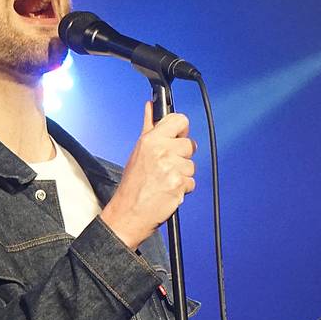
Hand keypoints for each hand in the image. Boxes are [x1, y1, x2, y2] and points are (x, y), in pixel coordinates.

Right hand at [100, 102, 196, 247]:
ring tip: (165, 180)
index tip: (177, 136)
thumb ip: (149, 127)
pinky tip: (168, 190)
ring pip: (192, 165)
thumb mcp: (138, 151)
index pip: (180, 120)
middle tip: (167, 166)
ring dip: (182, 174)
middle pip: (190, 144)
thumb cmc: (133, 184)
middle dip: (182, 156)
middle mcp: (162, 151)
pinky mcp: (179, 185)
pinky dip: (183, 188)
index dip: (181, 129)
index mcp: (151, 140)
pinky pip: (191, 182)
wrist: (129, 213)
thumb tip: (151, 106)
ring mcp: (171, 168)